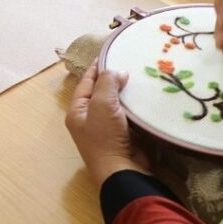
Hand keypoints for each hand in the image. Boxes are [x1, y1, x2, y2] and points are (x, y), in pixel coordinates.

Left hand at [65, 63, 148, 187]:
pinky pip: (128, 113)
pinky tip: (145, 93)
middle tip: (129, 61)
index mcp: (77, 111)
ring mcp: (107, 127)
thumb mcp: (102, 104)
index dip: (96, 67)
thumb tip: (118, 72)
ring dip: (126, 90)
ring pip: (116, 102)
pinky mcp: (124, 134)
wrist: (124, 171)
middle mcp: (90, 119)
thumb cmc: (106, 137)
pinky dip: (135, 103)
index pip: (86, 83)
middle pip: (101, 91)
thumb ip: (107, 83)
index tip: (109, 53)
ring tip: (139, 74)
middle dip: (113, 78)